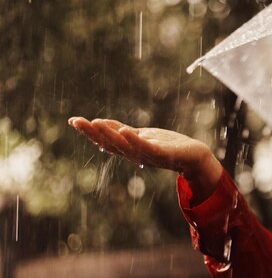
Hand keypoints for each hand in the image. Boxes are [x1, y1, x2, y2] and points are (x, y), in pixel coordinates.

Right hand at [69, 117, 222, 200]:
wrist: (193, 157)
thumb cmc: (167, 146)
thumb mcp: (141, 136)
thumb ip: (123, 132)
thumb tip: (100, 124)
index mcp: (129, 149)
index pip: (105, 140)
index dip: (89, 132)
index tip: (73, 120)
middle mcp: (135, 155)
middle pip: (110, 144)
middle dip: (92, 133)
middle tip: (76, 121)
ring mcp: (148, 155)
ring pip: (125, 146)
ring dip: (109, 135)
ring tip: (95, 123)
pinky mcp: (162, 153)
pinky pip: (146, 147)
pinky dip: (134, 140)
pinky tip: (125, 131)